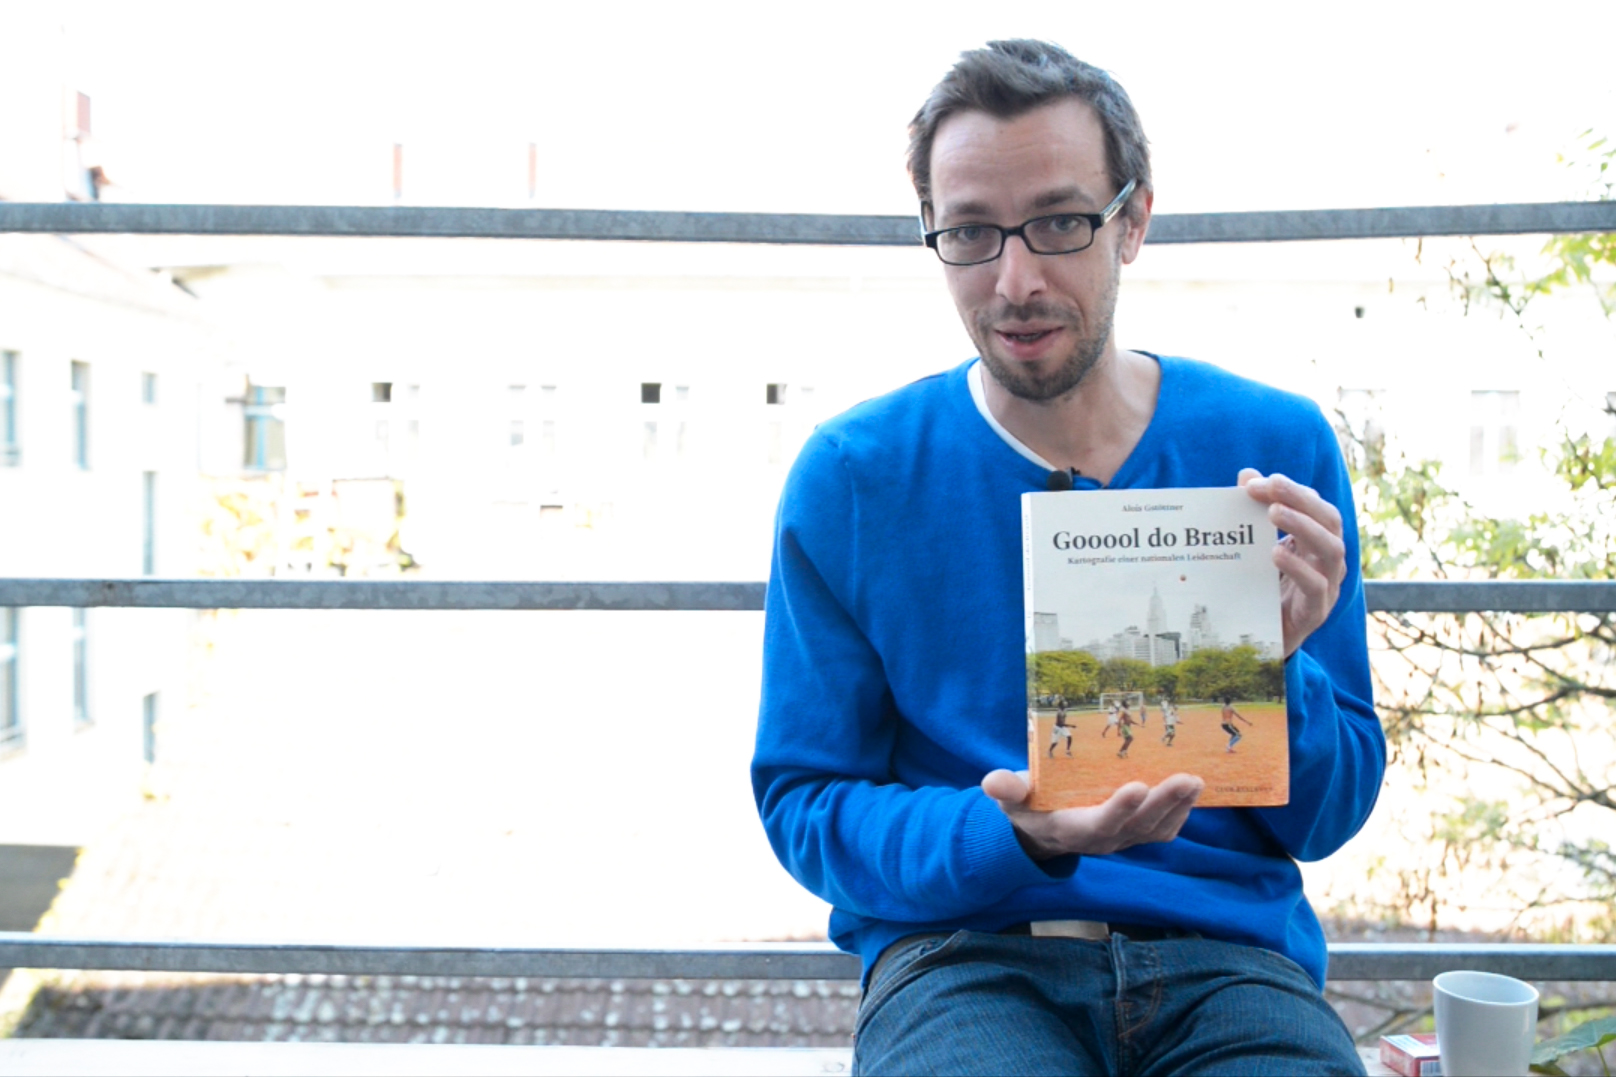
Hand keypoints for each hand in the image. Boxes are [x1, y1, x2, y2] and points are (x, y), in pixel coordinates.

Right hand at [981, 769, 1202, 860]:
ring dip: (1179, 807)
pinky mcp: (1137, 834)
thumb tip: (994, 782)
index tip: (1138, 786)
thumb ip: (1006, 790)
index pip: (1100, 823)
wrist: (1043, 831)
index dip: (1120, 808)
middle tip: (1185, 779)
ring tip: (1195, 781)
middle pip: (1139, 826)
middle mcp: (1104, 839)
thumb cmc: (1028, 805)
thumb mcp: (1011, 798)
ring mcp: (1124, 839)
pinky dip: (1181, 813)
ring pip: (1157, 829)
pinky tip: (1193, 791)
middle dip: (1164, 803)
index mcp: (1073, 828)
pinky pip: (1164, 830)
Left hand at [1238, 469, 1345, 657]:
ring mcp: (1327, 586)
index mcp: (1317, 541)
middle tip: (1270, 486)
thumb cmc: (1263, 588)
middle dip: (1301, 499)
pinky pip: (1316, 587)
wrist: (1262, 640)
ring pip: (1331, 550)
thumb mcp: (1257, 548)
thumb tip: (1246, 475)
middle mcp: (1328, 560)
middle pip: (1329, 521)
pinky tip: (1275, 553)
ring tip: (1274, 513)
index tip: (1256, 481)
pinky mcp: (1315, 612)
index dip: (1291, 489)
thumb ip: (1254, 513)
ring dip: (1304, 526)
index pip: (1315, 506)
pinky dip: (1298, 567)